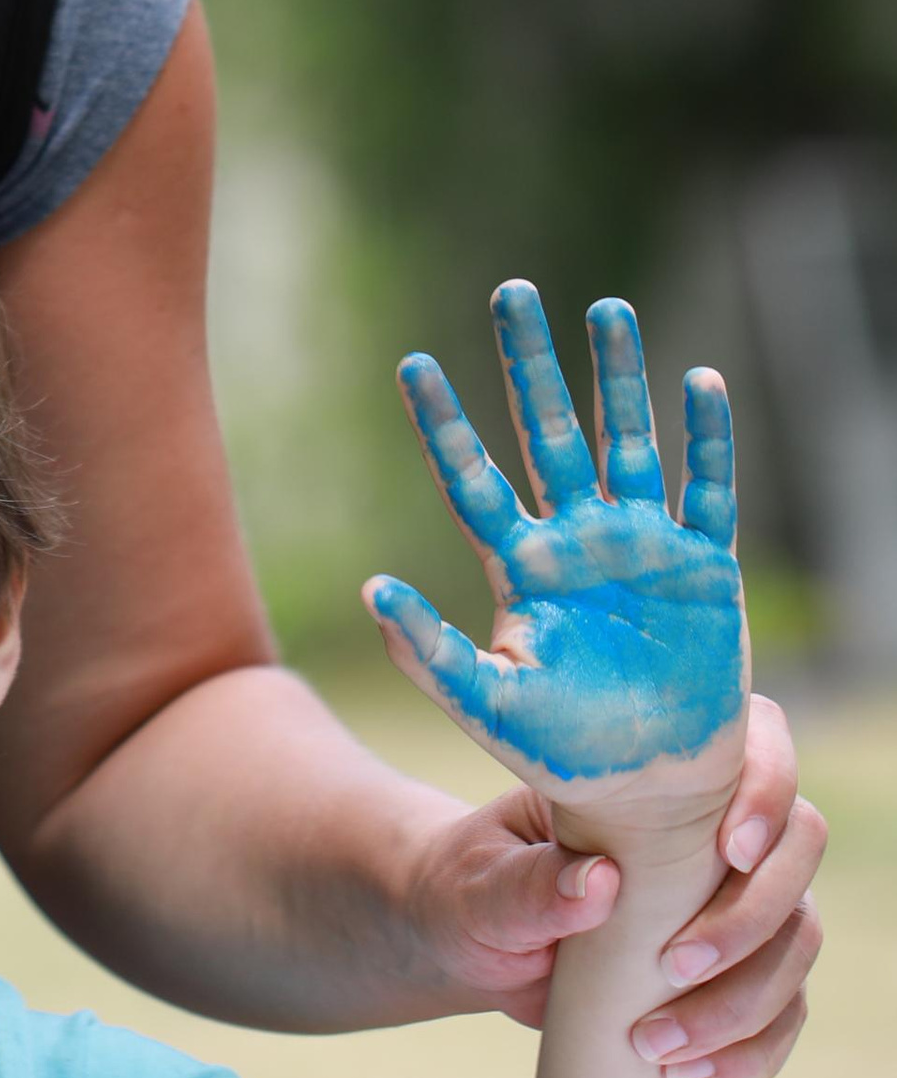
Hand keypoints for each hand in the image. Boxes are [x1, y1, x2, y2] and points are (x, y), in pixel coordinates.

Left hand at [367, 283, 748, 824]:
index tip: (410, 362)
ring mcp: (640, 545)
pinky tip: (698, 379)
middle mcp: (576, 537)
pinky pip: (707, 490)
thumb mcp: (485, 703)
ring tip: (605, 308)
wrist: (645, 786)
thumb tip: (370, 589)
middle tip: (510, 291)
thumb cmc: (558, 746)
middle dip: (529, 364)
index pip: (472, 477)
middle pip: (547, 432)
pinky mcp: (705, 566)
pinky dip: (706, 438)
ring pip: (626, 442)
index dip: (443, 422)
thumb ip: (428, 651)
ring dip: (619, 378)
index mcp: (519, 564)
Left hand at [400, 705, 824, 1077]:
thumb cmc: (472, 886)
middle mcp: (708, 836)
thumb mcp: (483, 883)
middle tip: (676, 965)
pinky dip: (751, 1050)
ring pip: (796, 941)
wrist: (470, 941)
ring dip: (745, 1001)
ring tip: (658, 1044)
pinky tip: (689, 1076)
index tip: (732, 849)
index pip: (755, 751)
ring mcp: (730, 905)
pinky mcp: (730, 973)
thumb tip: (598, 881)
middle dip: (751, 918)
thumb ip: (530, 883)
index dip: (767, 793)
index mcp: (652, 783)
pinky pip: (780, 1012)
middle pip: (796, 858)